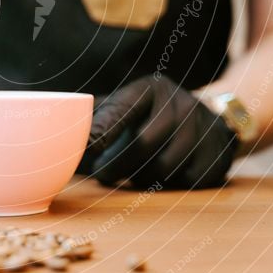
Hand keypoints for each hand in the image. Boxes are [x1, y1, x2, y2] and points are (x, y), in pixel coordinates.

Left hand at [79, 76, 237, 189]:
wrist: (206, 119)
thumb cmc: (150, 115)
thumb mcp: (127, 105)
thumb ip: (97, 115)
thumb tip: (55, 126)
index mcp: (151, 88)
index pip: (124, 110)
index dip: (104, 130)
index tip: (86, 148)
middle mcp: (180, 103)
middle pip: (143, 144)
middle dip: (117, 165)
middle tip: (102, 175)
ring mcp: (202, 128)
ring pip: (163, 167)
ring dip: (140, 178)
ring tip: (131, 174)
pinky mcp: (217, 154)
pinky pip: (185, 181)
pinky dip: (168, 185)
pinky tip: (160, 176)